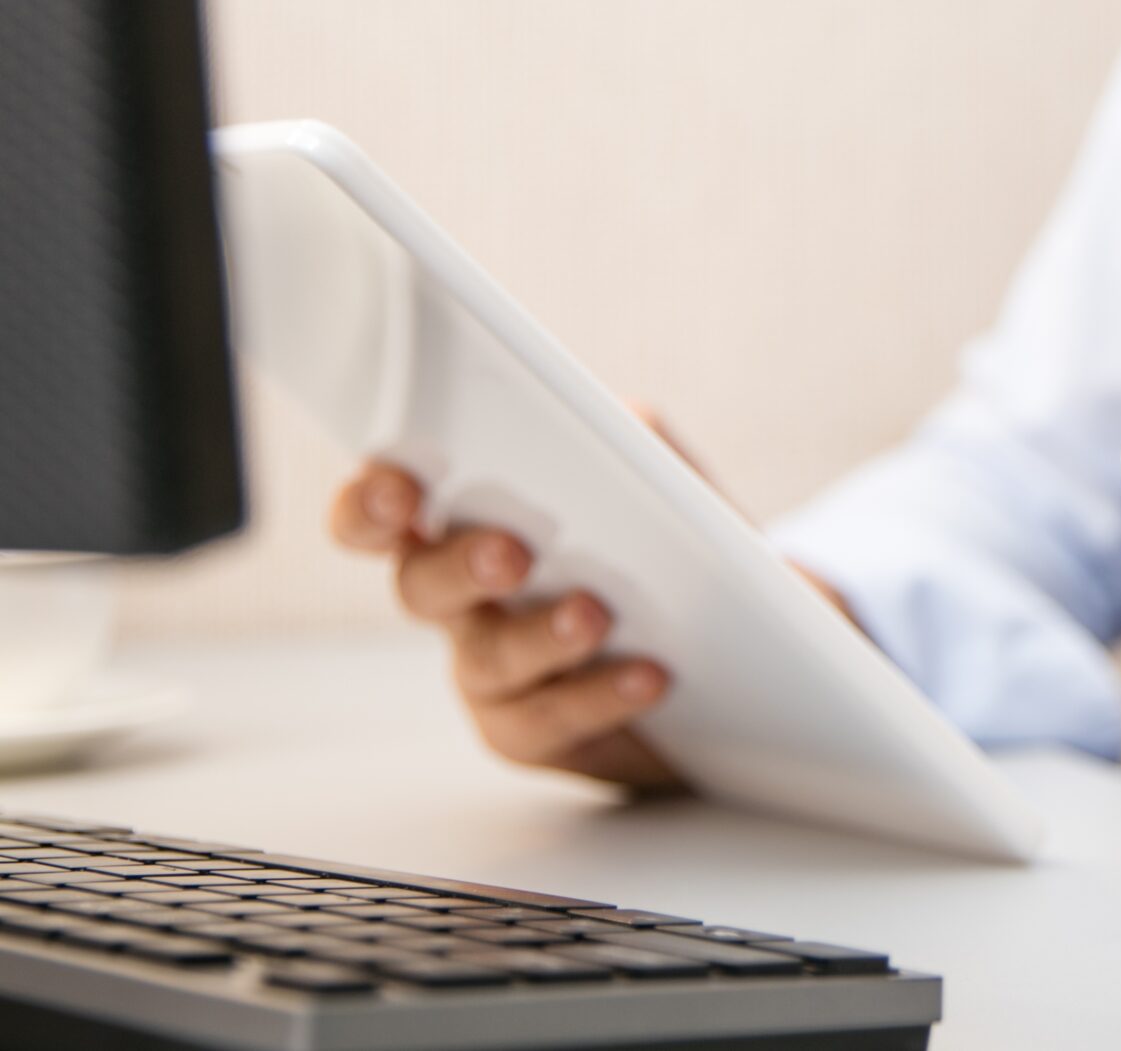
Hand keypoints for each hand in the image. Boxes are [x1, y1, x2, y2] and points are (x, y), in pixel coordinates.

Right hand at [325, 405, 717, 788]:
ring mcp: (487, 669)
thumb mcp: (659, 474)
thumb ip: (629, 435)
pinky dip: (601, 694)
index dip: (371, 501)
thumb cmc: (668, 545)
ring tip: (595, 614)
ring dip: (542, 634)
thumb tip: (612, 418)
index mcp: (464, 521)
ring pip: (488, 657)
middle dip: (459, 566)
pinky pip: (549, 718)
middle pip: (418, 586)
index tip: (399, 490)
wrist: (721, 648)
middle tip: (511, 554)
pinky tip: (649, 675)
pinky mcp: (528, 730)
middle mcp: (457, 599)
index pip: (382, 510)